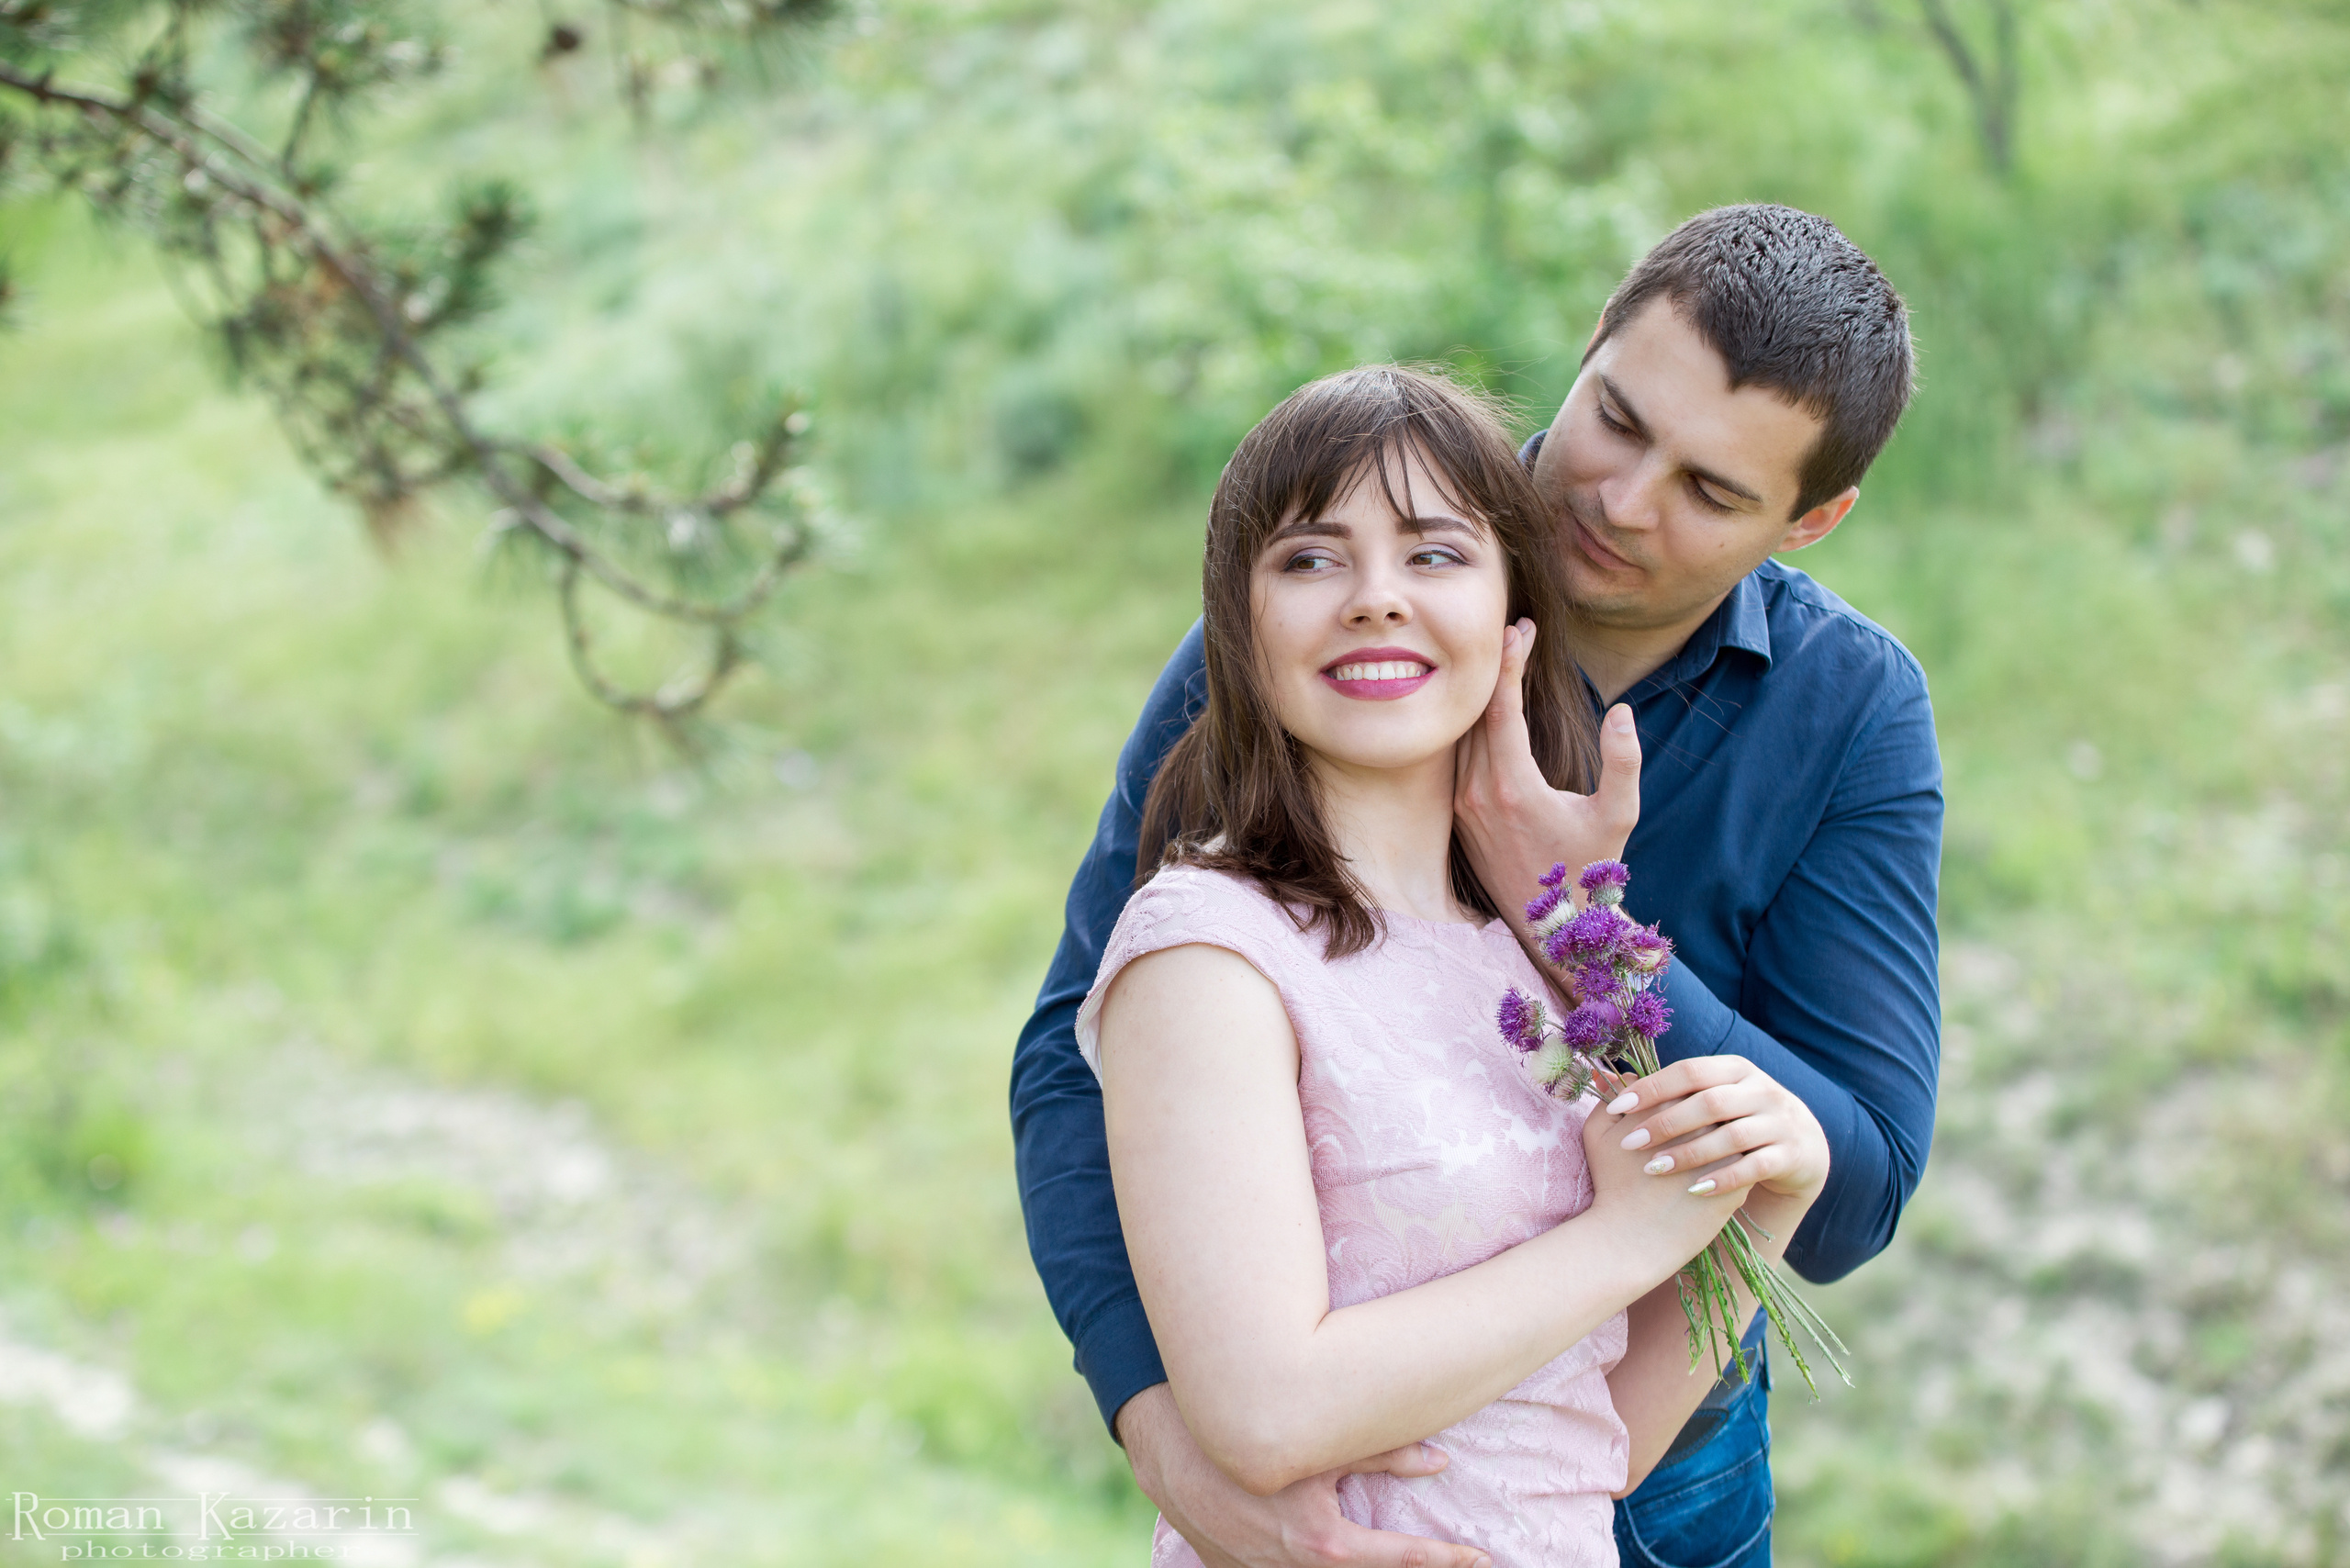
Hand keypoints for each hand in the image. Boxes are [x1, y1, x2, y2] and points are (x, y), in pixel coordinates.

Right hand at [1118, 1383, 1492, 1567]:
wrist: (1174, 1456)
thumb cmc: (1252, 1441)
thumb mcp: (1322, 1449)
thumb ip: (1383, 1453)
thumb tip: (1440, 1461)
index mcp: (1324, 1543)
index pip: (1402, 1558)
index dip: (1446, 1558)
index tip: (1480, 1557)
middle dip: (1414, 1566)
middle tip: (1455, 1560)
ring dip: (1362, 1565)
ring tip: (1398, 1555)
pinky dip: (1318, 1565)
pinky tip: (1328, 1554)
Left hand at [1454, 620, 1641, 921]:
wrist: (1555, 928)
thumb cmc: (1591, 871)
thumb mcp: (1619, 816)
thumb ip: (1624, 763)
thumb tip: (1622, 713)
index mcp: (1513, 787)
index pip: (1501, 707)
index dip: (1509, 662)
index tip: (1523, 629)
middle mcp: (1478, 793)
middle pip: (1476, 713)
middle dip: (1494, 667)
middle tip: (1515, 632)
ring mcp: (1463, 806)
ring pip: (1462, 735)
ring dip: (1479, 696)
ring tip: (1502, 660)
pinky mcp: (1459, 817)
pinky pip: (1457, 759)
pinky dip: (1470, 727)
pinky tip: (1486, 707)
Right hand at [1580, 1071, 1748, 1269]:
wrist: (1632, 1238)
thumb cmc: (1611, 1184)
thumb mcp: (1597, 1134)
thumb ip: (1609, 1096)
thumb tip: (1618, 1074)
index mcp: (1670, 1104)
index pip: (1687, 1085)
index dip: (1681, 1096)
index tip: (1674, 1109)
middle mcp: (1703, 1123)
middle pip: (1714, 1105)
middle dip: (1706, 1112)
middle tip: (1695, 1126)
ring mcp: (1725, 1152)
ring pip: (1734, 1132)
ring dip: (1724, 1136)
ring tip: (1710, 1147)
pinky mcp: (1739, 1181)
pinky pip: (1743, 1162)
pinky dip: (1732, 1163)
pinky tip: (1717, 1171)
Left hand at [1600, 1056, 1830, 1203]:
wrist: (1799, 1145)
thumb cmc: (1735, 1120)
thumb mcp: (1710, 1097)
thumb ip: (1668, 1088)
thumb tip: (1610, 1078)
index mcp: (1735, 1068)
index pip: (1689, 1071)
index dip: (1653, 1087)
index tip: (1618, 1106)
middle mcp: (1761, 1089)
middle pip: (1709, 1102)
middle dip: (1666, 1123)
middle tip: (1630, 1144)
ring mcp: (1779, 1122)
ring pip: (1732, 1136)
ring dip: (1690, 1153)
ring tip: (1655, 1169)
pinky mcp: (1790, 1154)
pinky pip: (1755, 1167)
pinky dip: (1723, 1177)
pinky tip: (1694, 1190)